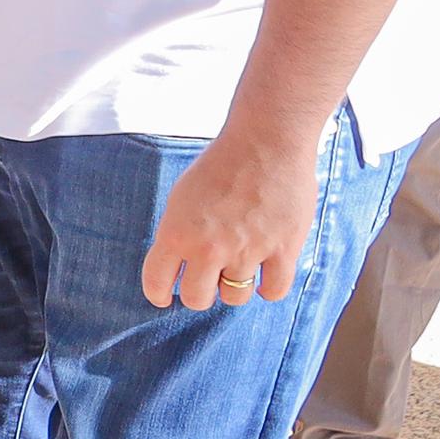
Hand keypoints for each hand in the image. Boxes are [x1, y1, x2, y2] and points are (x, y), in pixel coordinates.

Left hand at [143, 120, 315, 310]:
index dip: (159, 294)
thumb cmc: (222, 163)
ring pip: (235, 297)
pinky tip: (266, 275)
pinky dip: (269, 288)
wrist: (266, 139)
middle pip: (197, 299)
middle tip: (209, 280)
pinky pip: (273, 291)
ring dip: (235, 287)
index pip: (156, 282)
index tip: (165, 297)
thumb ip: (179, 232)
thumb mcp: (183, 196)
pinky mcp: (283, 249)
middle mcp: (209, 248)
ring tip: (240, 268)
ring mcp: (247, 251)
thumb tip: (179, 264)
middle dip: (200, 293)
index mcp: (177, 233)